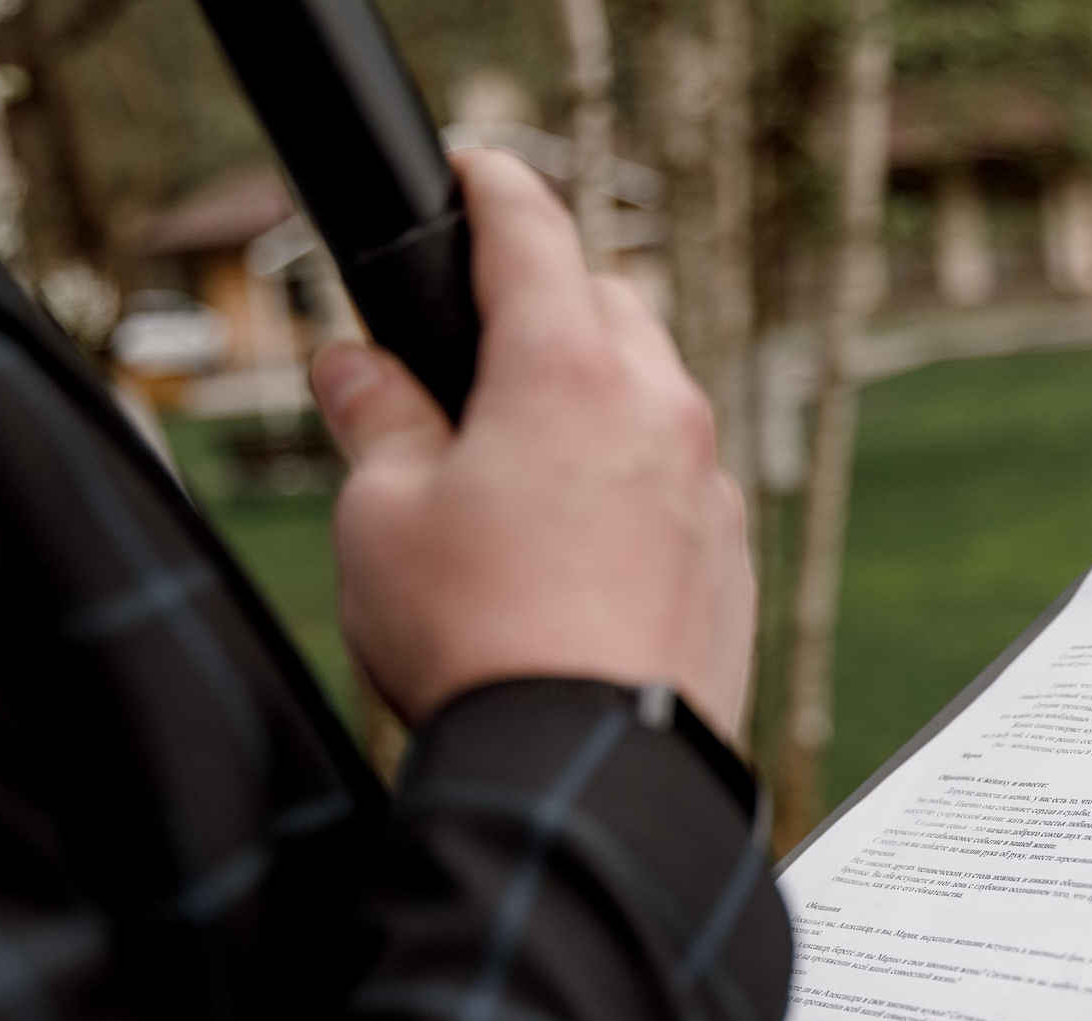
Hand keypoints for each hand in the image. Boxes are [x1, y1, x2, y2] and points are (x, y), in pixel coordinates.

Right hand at [309, 149, 754, 736]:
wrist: (590, 775)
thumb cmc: (479, 643)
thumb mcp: (380, 517)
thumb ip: (375, 419)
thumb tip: (358, 368)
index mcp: (566, 374)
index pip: (534, 232)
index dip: (494, 188)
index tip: (474, 174)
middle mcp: (659, 415)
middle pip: (612, 305)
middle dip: (551, 301)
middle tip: (482, 340)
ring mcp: (711, 491)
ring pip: (657, 398)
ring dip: (599, 399)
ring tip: (525, 457)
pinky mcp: (732, 564)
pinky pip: (686, 485)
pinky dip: (637, 481)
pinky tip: (581, 541)